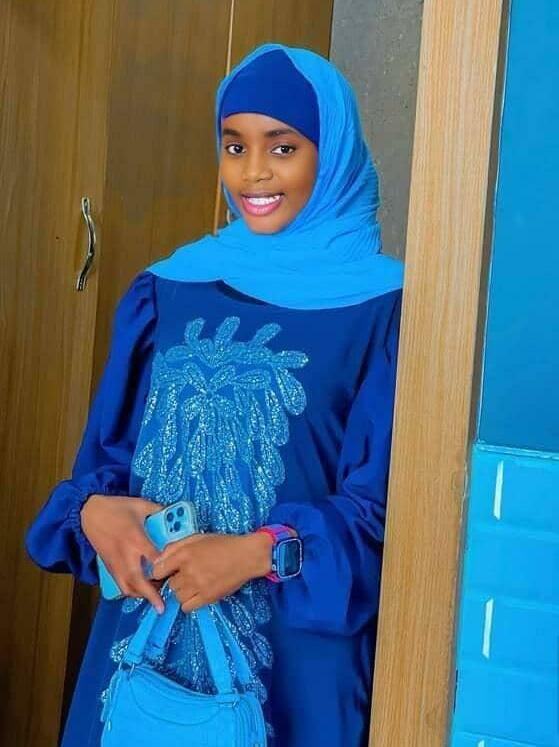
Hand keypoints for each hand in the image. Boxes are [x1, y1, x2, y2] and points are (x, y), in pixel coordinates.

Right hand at [80, 494, 164, 611]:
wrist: (89, 512)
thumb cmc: (117, 508)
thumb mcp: (141, 505)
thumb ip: (159, 511)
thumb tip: (175, 516)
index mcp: (136, 538)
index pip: (153, 558)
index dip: (165, 568)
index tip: (176, 574)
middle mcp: (125, 554)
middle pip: (137, 580)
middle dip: (150, 595)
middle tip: (162, 607)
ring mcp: (115, 562)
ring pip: (126, 586)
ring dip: (140, 594)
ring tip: (154, 597)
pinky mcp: (108, 566)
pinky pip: (119, 583)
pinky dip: (130, 590)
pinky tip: (140, 590)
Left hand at [151, 531, 273, 612]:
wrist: (247, 556)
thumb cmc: (223, 544)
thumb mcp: (197, 538)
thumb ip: (175, 546)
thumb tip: (158, 559)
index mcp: (185, 554)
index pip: (158, 570)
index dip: (160, 571)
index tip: (166, 571)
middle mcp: (189, 571)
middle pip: (169, 584)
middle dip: (175, 580)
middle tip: (186, 574)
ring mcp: (198, 586)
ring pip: (177, 596)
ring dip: (182, 591)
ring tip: (193, 583)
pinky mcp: (208, 598)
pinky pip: (187, 607)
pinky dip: (188, 602)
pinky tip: (196, 594)